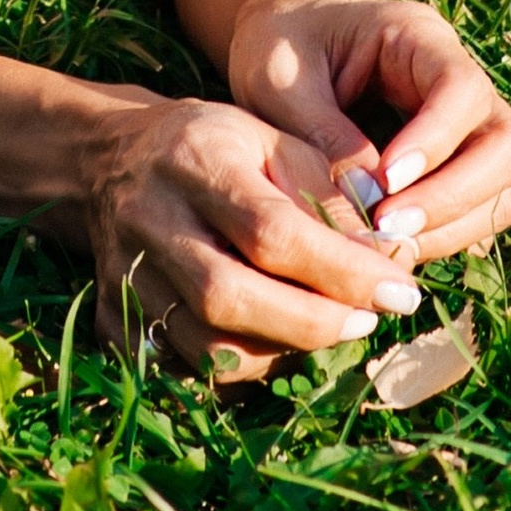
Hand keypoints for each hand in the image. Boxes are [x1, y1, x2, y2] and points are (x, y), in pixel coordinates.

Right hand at [82, 90, 432, 380]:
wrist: (112, 160)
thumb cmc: (214, 147)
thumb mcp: (274, 140)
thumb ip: (331, 193)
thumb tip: (392, 256)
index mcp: (196, 161)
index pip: (270, 230)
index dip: (341, 270)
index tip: (399, 291)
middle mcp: (150, 219)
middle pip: (228, 296)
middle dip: (312, 322)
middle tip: (366, 321)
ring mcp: (124, 274)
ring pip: (206, 347)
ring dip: (281, 353)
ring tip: (322, 329)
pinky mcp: (111, 318)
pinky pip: (182, 371)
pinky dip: (236, 370)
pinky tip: (270, 342)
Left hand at [225, 0, 510, 267]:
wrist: (281, 48)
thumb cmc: (278, 49)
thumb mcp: (280, 80)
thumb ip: (322, 134)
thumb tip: (366, 201)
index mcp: (419, 38)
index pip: (462, 89)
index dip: (435, 142)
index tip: (384, 181)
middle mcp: (459, 83)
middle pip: (507, 145)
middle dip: (454, 196)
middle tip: (386, 226)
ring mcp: (469, 130)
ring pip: (504, 188)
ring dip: (453, 227)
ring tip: (383, 244)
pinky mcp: (460, 172)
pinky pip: (482, 216)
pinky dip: (447, 240)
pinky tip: (392, 247)